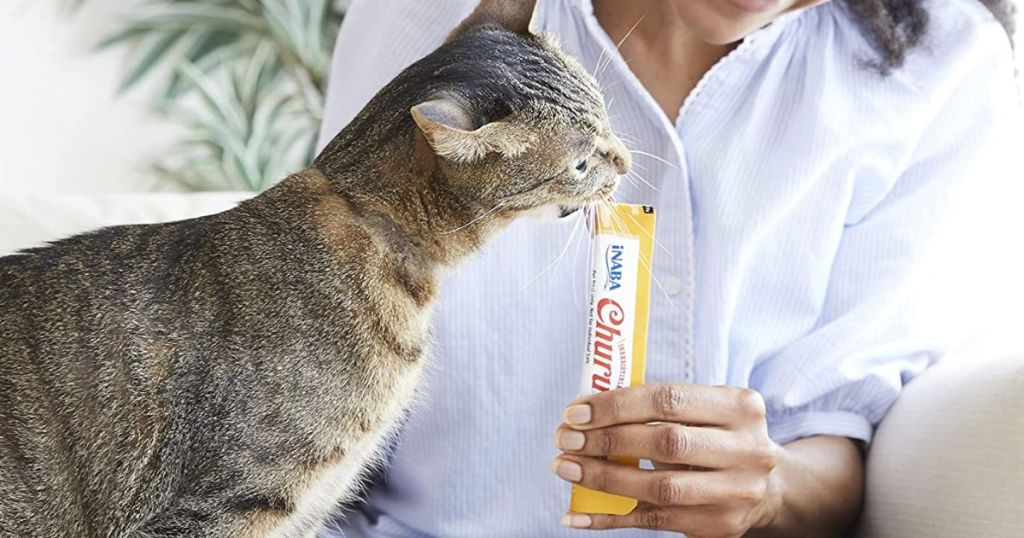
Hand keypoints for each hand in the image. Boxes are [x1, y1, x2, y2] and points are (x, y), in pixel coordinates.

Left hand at [553, 384, 780, 536]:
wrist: (766, 487)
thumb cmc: (716, 436)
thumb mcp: (704, 410)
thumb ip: (658, 406)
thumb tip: (587, 410)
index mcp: (740, 407)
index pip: (667, 399)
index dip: (616, 405)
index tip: (576, 412)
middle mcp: (745, 449)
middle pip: (664, 442)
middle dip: (606, 440)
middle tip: (565, 439)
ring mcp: (735, 491)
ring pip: (658, 486)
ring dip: (602, 478)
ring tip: (566, 467)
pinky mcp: (717, 525)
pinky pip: (653, 521)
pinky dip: (609, 518)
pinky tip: (576, 515)